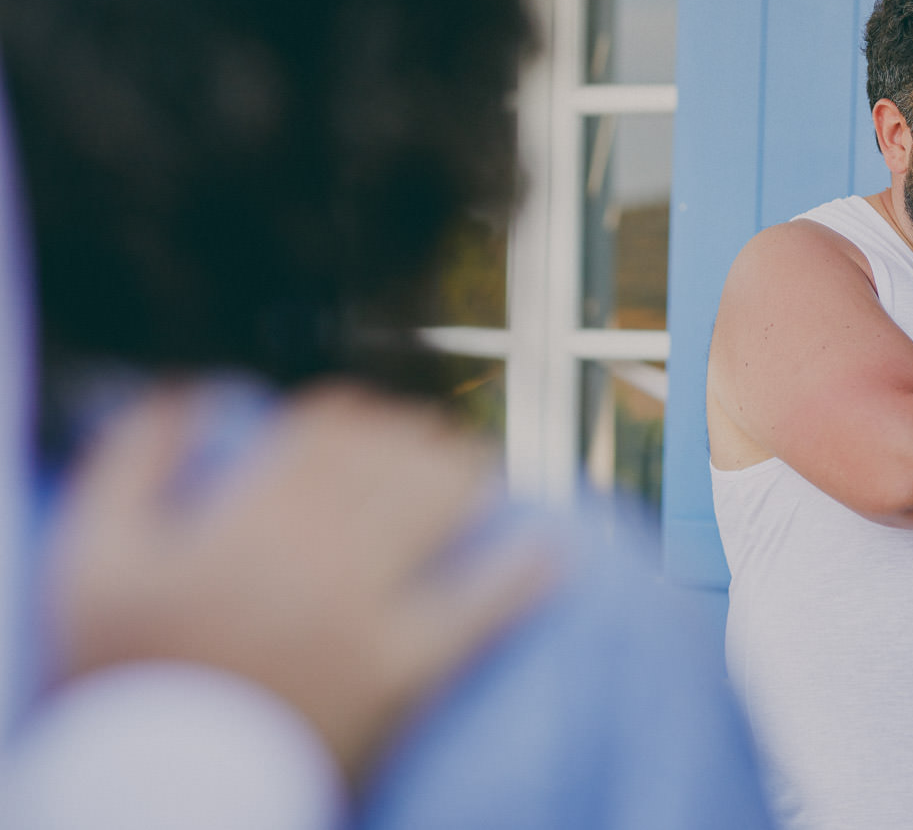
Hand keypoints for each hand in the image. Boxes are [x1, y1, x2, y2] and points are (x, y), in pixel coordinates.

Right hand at [45, 380, 555, 784]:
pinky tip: (548, 555)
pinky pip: (480, 612)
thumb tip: (196, 394)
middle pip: (392, 459)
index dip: (351, 413)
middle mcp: (319, 552)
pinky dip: (519, 578)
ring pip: (442, 510)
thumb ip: (137, 460)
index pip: (328, 430)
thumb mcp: (94, 558)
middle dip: (413, 437)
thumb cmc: (127, 677)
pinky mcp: (404, 672)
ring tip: (476, 473)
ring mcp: (368, 611)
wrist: (164, 798)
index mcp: (252, 517)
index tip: (359, 417)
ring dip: (465, 478)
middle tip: (428, 439)